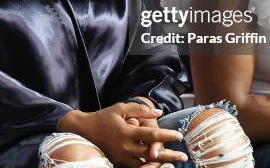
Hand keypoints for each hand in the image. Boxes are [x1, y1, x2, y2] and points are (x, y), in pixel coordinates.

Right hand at [58, 103, 185, 167]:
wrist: (85, 130)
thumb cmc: (104, 117)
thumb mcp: (120, 108)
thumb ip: (140, 109)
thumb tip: (159, 112)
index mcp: (126, 132)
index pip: (151, 135)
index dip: (166, 135)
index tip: (179, 136)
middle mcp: (125, 147)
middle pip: (151, 153)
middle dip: (169, 155)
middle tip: (183, 156)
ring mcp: (122, 157)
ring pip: (145, 164)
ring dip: (160, 164)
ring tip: (173, 164)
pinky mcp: (119, 162)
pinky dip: (148, 167)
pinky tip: (157, 166)